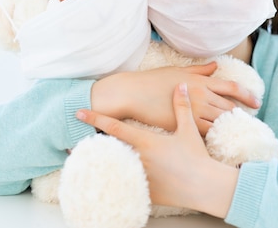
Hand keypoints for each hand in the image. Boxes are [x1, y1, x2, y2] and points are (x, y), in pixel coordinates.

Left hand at [77, 83, 238, 217]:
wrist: (204, 187)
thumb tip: (180, 85)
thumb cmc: (195, 157)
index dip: (96, 119)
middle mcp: (138, 158)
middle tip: (73, 143)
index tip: (80, 113)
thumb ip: (181, 107)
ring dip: (102, 163)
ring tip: (85, 163)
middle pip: (108, 148)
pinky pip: (125, 185)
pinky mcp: (145, 191)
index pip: (114, 128)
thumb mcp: (187, 130)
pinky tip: (106, 182)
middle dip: (92, 145)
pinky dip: (116, 181)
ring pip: (114, 167)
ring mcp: (139, 176)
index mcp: (145, 141)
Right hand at [91, 62, 258, 134]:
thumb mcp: (178, 71)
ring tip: (239, 134)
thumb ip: (200, 70)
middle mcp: (201, 95)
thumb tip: (216, 66)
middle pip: (229, 107)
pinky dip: (215, 136)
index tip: (257, 103)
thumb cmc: (152, 81)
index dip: (247, 95)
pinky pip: (205, 133)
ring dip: (231, 128)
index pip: (231, 88)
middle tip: (251, 123)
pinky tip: (219, 141)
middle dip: (242, 115)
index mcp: (201, 81)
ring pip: (220, 122)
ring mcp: (193, 111)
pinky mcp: (183, 125)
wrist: (132, 93)